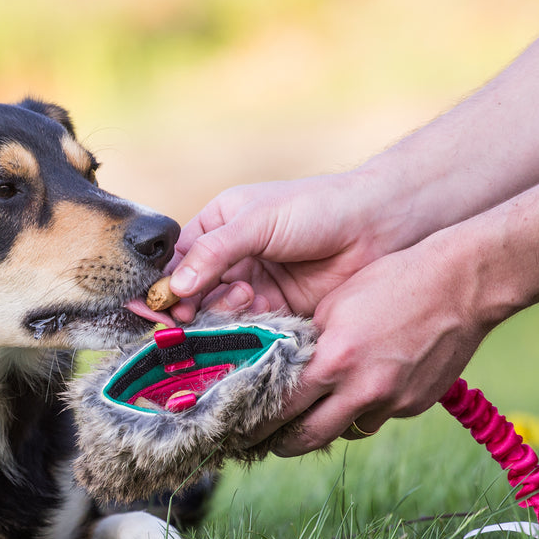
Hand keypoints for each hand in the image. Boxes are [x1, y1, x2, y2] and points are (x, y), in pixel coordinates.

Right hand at [165, 171, 398, 324]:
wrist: (377, 227)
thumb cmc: (315, 209)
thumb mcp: (257, 222)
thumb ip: (214, 252)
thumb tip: (173, 288)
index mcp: (217, 227)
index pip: (176, 262)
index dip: (165, 285)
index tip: (161, 307)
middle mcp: (229, 260)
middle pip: (192, 295)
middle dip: (191, 307)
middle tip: (192, 316)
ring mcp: (252, 287)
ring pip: (218, 316)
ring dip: (223, 315)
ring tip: (247, 298)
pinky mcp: (276, 312)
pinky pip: (248, 330)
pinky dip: (246, 329)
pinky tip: (260, 316)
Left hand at [254, 234, 493, 454]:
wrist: (462, 284)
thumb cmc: (393, 282)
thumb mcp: (333, 305)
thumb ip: (307, 344)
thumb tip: (286, 372)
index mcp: (333, 362)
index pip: (281, 409)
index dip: (257, 424)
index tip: (242, 431)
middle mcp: (362, 390)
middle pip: (309, 438)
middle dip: (284, 444)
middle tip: (268, 444)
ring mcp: (392, 402)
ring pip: (346, 431)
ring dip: (328, 425)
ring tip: (315, 414)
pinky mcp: (416, 405)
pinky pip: (379, 417)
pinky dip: (365, 409)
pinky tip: (364, 387)